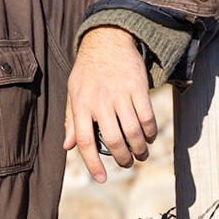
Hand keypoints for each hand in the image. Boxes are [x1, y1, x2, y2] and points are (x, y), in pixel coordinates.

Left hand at [64, 25, 155, 183]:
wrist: (108, 39)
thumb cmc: (88, 70)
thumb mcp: (73, 92)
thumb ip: (70, 120)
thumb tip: (68, 146)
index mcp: (81, 104)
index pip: (85, 141)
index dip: (93, 164)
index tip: (101, 179)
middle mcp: (100, 100)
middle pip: (114, 140)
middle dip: (123, 159)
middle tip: (126, 163)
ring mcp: (120, 93)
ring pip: (133, 131)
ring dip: (139, 148)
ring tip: (140, 154)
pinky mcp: (138, 87)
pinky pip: (147, 116)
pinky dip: (150, 131)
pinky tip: (149, 137)